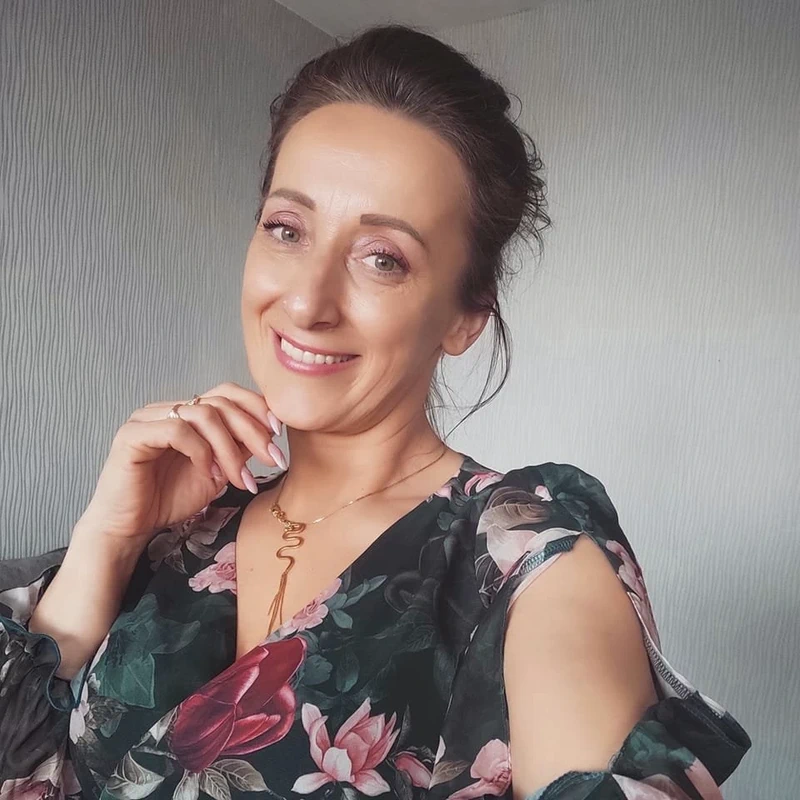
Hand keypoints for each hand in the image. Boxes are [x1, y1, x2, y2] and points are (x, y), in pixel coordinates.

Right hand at [76, 382, 285, 545]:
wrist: (132, 527)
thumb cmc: (170, 499)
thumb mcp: (218, 472)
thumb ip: (237, 449)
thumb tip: (269, 432)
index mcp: (187, 413)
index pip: (227, 393)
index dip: (256, 408)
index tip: (278, 434)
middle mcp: (168, 409)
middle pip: (220, 401)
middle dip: (252, 431)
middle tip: (271, 459)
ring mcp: (148, 417)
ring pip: (203, 414)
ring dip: (229, 448)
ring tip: (237, 478)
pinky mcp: (132, 434)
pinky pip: (177, 430)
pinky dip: (201, 451)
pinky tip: (209, 473)